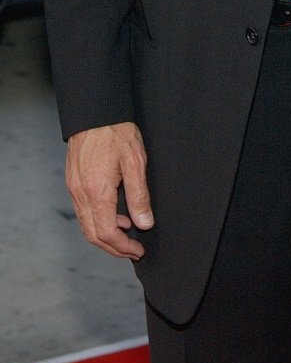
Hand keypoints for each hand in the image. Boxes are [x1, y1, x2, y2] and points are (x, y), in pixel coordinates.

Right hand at [66, 122, 152, 258]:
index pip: (106, 233)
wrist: (95, 112)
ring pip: (86, 224)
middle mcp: (81, 194)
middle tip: (133, 250)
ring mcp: (74, 188)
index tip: (137, 250)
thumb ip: (139, 196)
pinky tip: (115, 214)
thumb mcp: (135, 162)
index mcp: (97, 191)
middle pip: (93, 234)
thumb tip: (144, 223)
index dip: (122, 247)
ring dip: (105, 235)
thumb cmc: (116, 132)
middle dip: (113, 247)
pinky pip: (83, 211)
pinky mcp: (73, 182)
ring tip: (127, 234)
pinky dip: (98, 220)